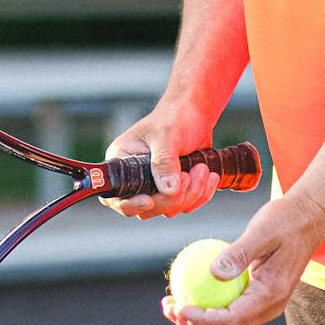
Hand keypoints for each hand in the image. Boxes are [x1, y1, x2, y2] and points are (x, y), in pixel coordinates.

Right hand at [99, 107, 221, 219]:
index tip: (149, 200)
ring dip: (191, 194)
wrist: (195, 115)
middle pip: (147, 208)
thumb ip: (165, 162)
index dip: (130, 204)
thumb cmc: (175, 117)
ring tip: (202, 168)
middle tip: (188, 174)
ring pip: (170, 209)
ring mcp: (155, 186)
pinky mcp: (174, 191)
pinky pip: (186, 206)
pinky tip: (209, 176)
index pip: (116, 195)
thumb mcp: (167, 135)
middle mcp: (135, 178)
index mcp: (122, 162)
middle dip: (172, 197)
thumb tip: (168, 191)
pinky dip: (201, 195)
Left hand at [162, 189, 324, 324]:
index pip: (232, 320)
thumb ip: (239, 253)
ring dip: (198, 323)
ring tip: (172, 305)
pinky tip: (188, 291)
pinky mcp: (259, 298)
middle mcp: (270, 308)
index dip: (201, 320)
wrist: (310, 219)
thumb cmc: (286, 220)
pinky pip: (231, 311)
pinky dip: (208, 309)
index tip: (178, 306)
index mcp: (271, 295)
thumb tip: (212, 272)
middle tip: (169, 309)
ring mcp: (266, 306)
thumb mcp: (262, 230)